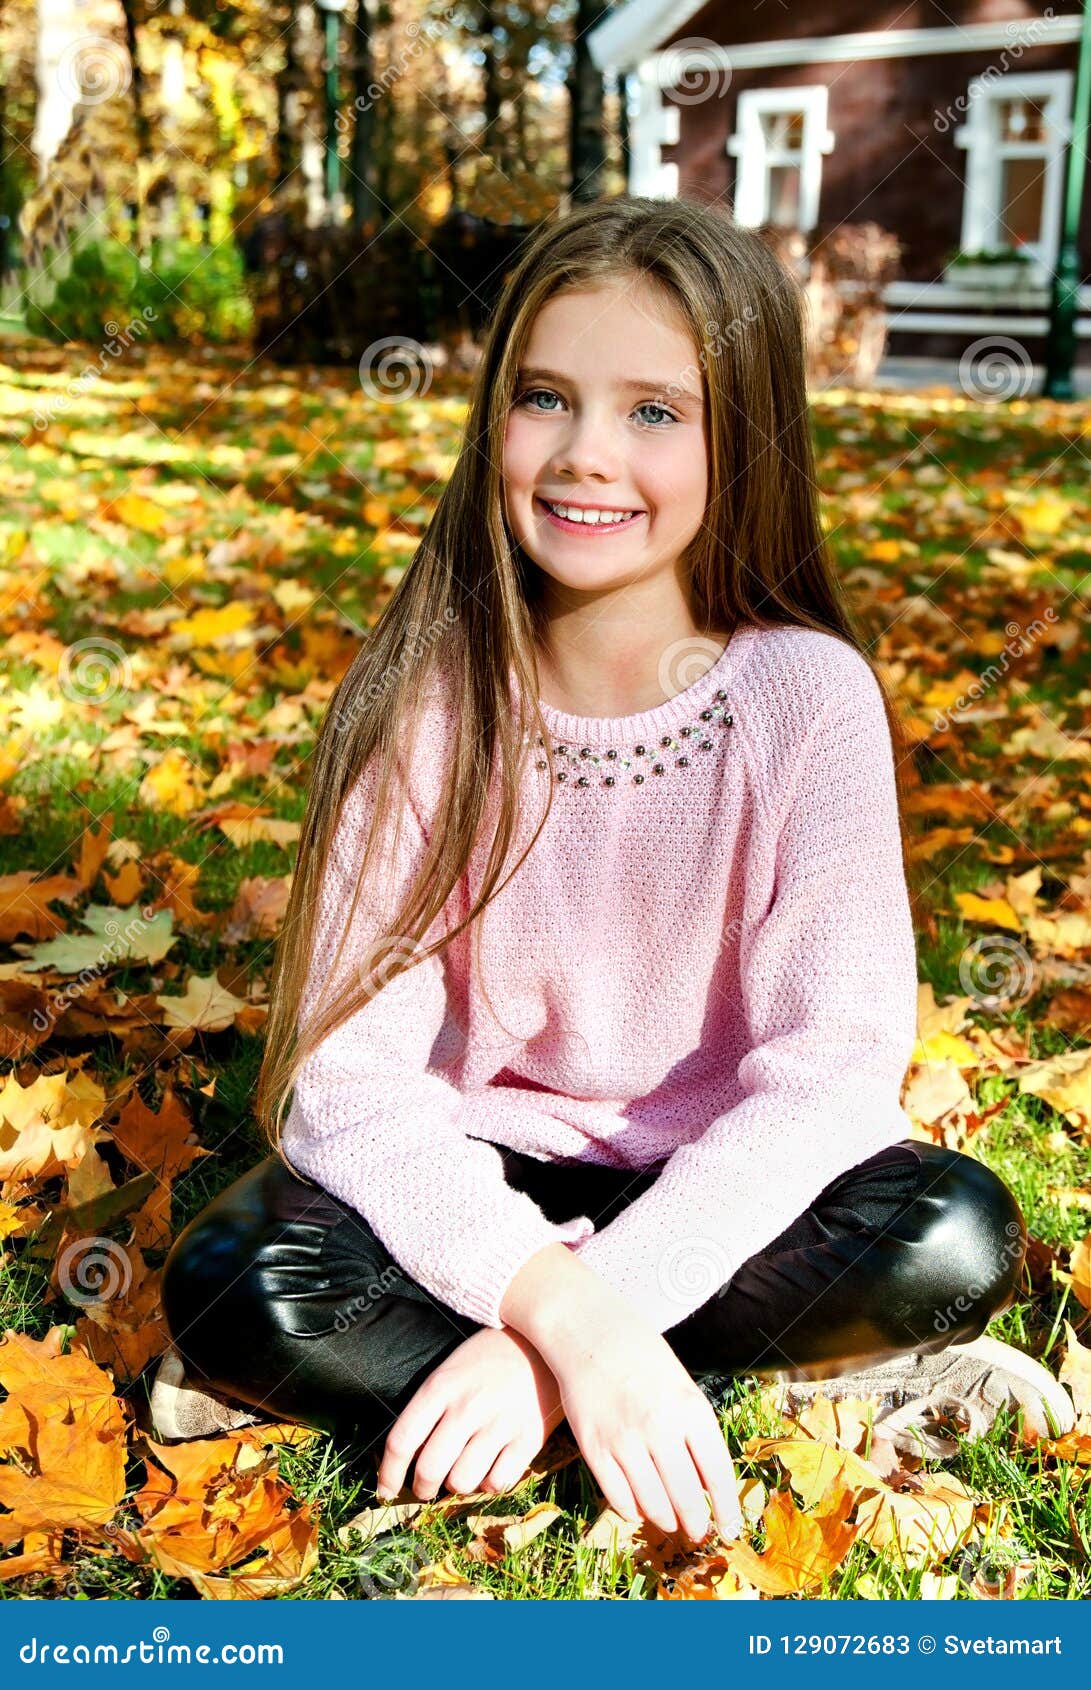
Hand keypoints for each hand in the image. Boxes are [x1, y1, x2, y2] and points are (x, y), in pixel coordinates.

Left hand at [374, 1326, 563, 1502]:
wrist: (544, 1342)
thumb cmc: (489, 1359)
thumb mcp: (451, 1371)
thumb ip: (429, 1410)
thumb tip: (410, 1460)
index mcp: (441, 1386)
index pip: (402, 1440)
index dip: (388, 1473)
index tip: (384, 1491)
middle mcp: (468, 1407)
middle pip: (429, 1469)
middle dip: (422, 1488)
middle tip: (426, 1487)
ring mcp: (500, 1424)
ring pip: (462, 1482)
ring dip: (458, 1484)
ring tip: (464, 1470)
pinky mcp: (529, 1439)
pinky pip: (497, 1483)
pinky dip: (491, 1483)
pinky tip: (492, 1466)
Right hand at [546, 1310, 742, 1543]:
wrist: (589, 1332)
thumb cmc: (641, 1355)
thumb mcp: (681, 1384)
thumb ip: (695, 1429)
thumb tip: (707, 1482)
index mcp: (690, 1409)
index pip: (717, 1474)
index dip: (726, 1508)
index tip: (730, 1527)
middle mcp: (660, 1428)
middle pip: (687, 1496)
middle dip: (696, 1522)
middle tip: (699, 1532)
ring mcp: (624, 1440)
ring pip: (653, 1504)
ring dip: (665, 1520)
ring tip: (670, 1521)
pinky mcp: (594, 1448)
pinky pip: (618, 1496)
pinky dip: (632, 1510)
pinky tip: (639, 1508)